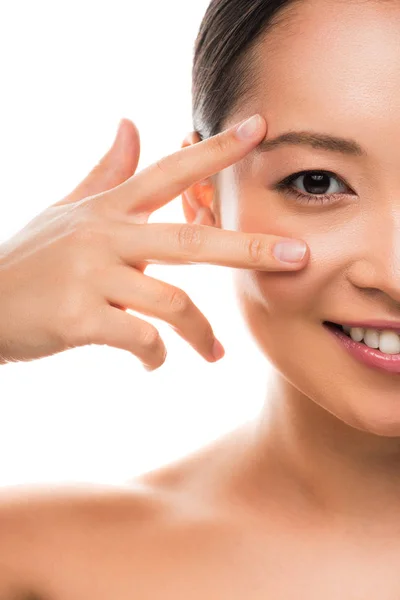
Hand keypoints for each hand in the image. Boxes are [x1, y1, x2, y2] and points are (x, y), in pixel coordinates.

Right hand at [0, 115, 308, 370]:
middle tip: (296, 256)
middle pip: (189, 239)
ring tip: (214, 354)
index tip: (260, 128)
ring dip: (200, 333)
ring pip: (171, 302)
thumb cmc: (29, 259)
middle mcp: (103, 236)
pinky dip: (156, 356)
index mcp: (106, 209)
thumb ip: (106, 171)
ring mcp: (90, 276)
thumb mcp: (66, 210)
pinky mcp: (78, 317)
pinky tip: (155, 364)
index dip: (215, 151)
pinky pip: (140, 339)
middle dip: (247, 247)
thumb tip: (132, 123)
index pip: (168, 171)